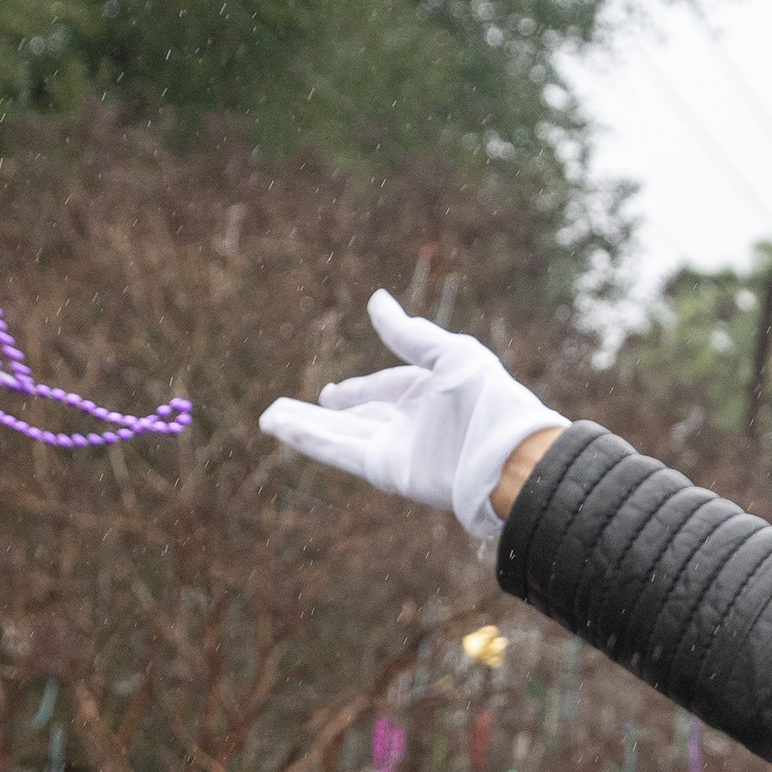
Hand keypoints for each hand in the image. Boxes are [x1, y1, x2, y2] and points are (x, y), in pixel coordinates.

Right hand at [257, 289, 570, 539]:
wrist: (503, 448)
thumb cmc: (485, 396)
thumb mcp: (446, 352)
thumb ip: (407, 333)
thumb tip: (376, 300)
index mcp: (423, 395)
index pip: (378, 392)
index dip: (353, 392)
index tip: (330, 393)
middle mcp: (404, 424)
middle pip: (349, 419)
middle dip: (315, 415)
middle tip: (279, 411)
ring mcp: (393, 450)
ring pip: (336, 437)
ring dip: (301, 428)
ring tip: (268, 421)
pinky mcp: (385, 471)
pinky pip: (341, 453)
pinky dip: (311, 442)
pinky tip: (285, 430)